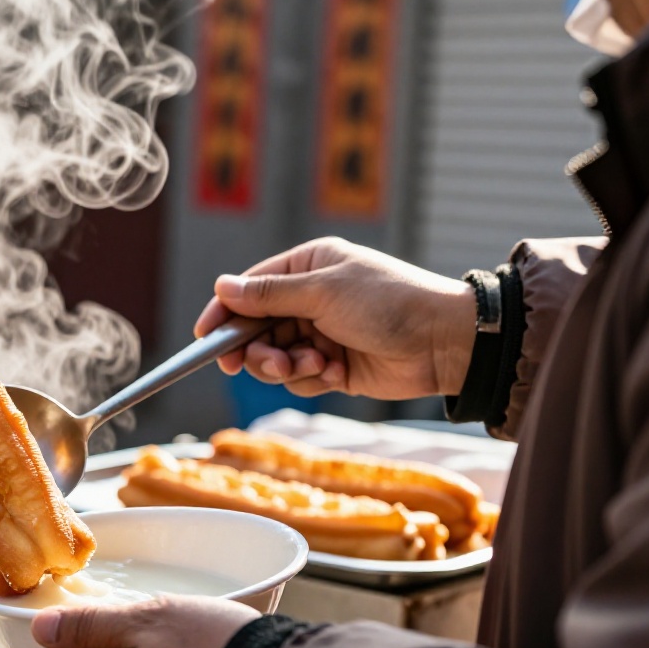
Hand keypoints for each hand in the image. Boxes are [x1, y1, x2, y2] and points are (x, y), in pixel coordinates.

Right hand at [194, 237, 476, 399]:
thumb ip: (268, 294)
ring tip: (313, 365)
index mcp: (307, 268)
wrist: (443, 342)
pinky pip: (299, 379)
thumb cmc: (389, 303)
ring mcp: (320, 333)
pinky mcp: (332, 365)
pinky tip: (336, 372)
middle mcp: (310, 299)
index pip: (249, 289)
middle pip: (256, 329)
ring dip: (286, 367)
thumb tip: (222, 286)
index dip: (224, 312)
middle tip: (261, 363)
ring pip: (274, 358)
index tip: (206, 336)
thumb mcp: (323, 291)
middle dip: (257, 350)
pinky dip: (311, 379)